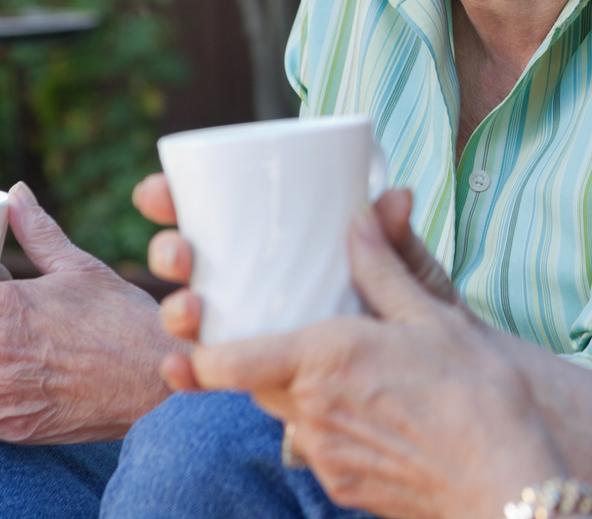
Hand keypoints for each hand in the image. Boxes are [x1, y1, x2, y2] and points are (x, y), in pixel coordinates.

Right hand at [135, 177, 456, 345]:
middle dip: (169, 251)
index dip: (177, 199)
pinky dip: (188, 370)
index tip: (157, 191)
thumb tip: (398, 196)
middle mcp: (255, 283)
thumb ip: (398, 245)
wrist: (434, 401)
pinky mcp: (260, 377)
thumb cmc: (421, 327)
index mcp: (281, 242)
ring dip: (175, 308)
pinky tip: (176, 368)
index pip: (217, 212)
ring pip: (194, 313)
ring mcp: (254, 329)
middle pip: (192, 260)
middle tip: (180, 253)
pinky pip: (213, 370)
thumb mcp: (411, 281)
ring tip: (190, 307)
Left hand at [186, 203, 565, 518]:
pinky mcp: (343, 484)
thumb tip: (360, 219)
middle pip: (256, 385)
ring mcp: (325, 454)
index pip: (227, 364)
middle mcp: (311, 409)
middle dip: (258, 363)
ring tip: (349, 373)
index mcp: (325, 358)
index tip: (177, 348)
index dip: (193, 359)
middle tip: (278, 336)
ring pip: (289, 414)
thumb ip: (384, 270)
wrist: (505, 483)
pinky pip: (319, 445)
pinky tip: (377, 413)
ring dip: (301, 392)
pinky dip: (333, 425)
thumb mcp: (434, 317)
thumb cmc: (478, 395)